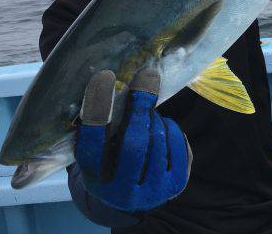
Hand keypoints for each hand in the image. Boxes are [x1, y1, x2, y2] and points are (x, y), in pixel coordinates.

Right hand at [75, 68, 191, 212]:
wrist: (133, 193)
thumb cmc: (110, 158)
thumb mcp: (97, 146)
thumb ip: (100, 122)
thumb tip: (112, 83)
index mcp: (94, 180)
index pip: (93, 143)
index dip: (98, 109)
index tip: (105, 77)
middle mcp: (121, 193)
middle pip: (133, 144)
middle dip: (140, 106)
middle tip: (146, 77)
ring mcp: (151, 192)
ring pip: (157, 141)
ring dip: (154, 117)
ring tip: (147, 113)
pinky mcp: (175, 185)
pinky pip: (178, 145)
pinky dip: (171, 127)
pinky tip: (162, 125)